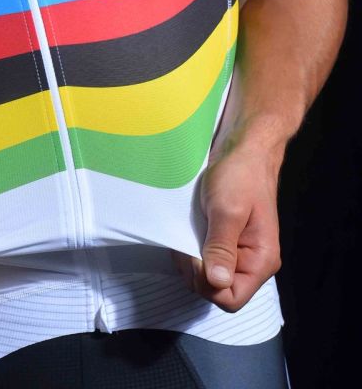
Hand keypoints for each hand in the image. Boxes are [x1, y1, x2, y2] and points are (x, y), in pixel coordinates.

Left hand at [172, 140, 282, 311]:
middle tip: (184, 243)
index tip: (193, 257)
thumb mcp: (227, 210)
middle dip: (196, 272)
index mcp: (261, 260)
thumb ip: (221, 248)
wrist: (244, 148)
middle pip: (218, 290)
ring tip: (184, 234)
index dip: (207, 284)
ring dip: (191, 261)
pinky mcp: (226, 240)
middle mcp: (253, 261)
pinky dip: (192, 250)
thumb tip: (216, 283)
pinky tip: (186, 232)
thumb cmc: (241, 175)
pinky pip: (206, 258)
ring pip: (209, 275)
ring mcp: (239, 251)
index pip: (231, 298)